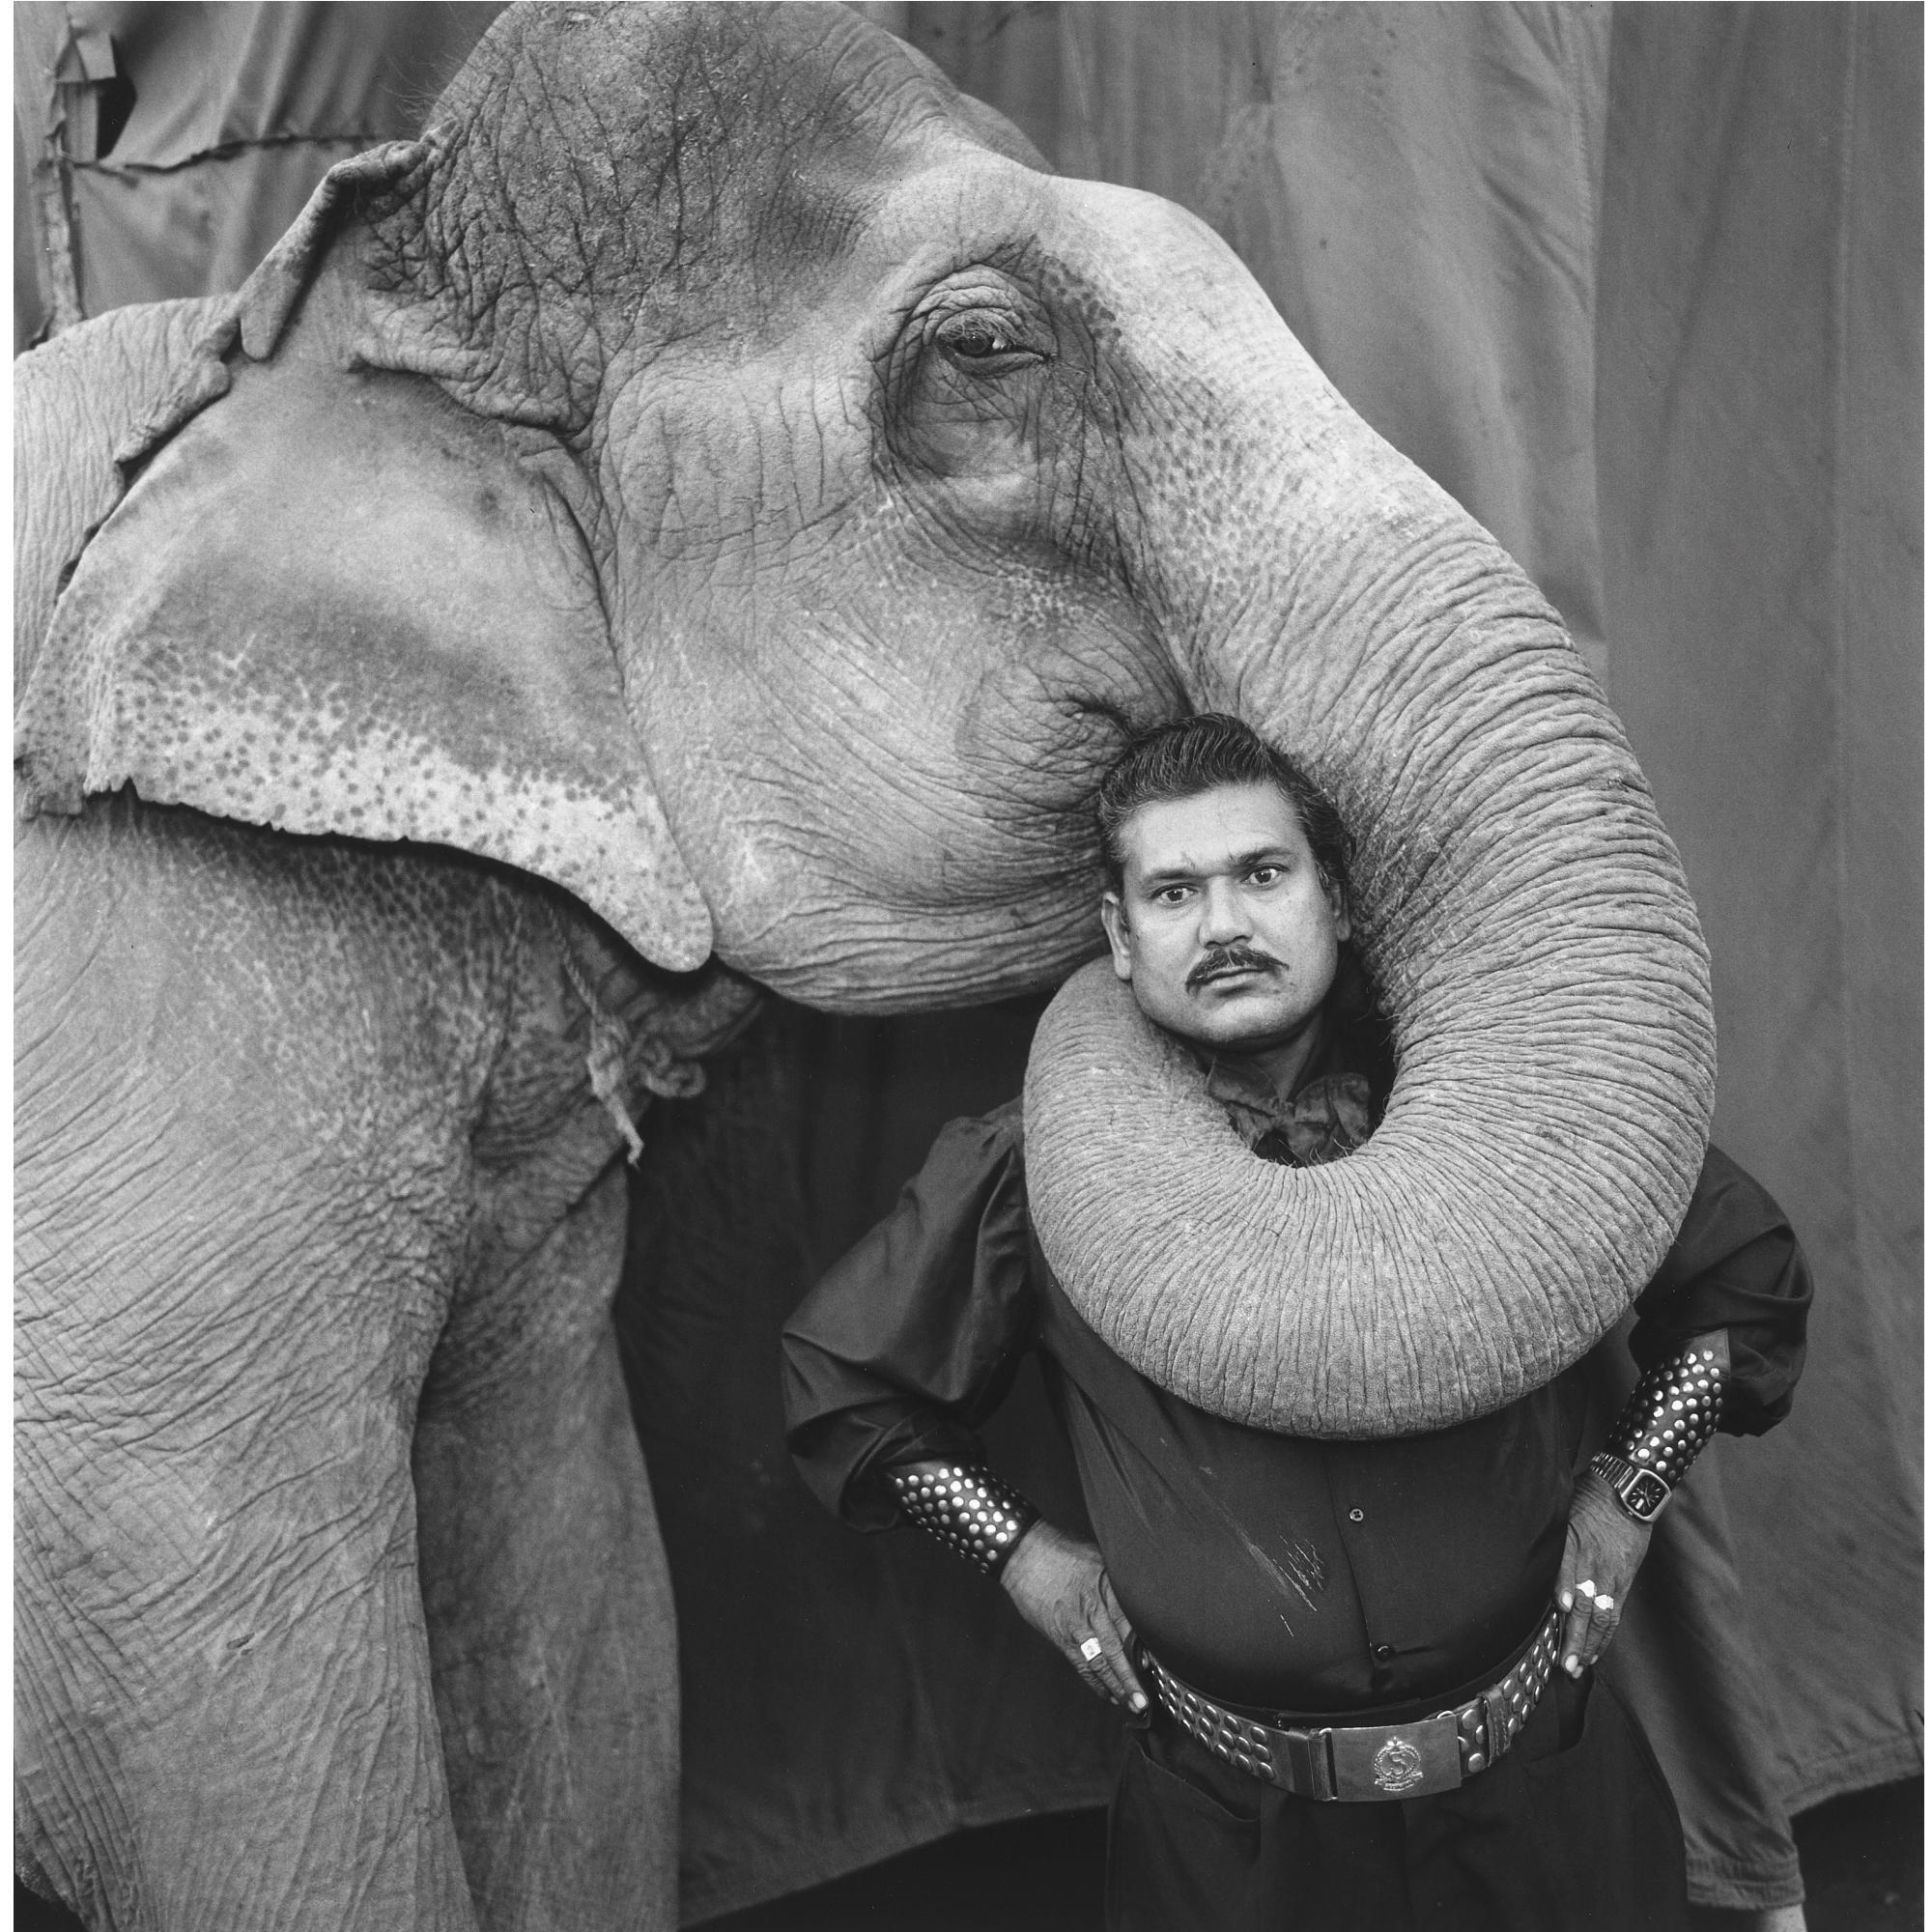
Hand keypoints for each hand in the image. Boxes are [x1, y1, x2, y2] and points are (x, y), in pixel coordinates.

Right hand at [1000, 1520, 1147, 1713]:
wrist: (1026, 1555)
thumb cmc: (1065, 1552)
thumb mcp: (1100, 1557)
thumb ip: (1121, 1582)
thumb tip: (1145, 1601)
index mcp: (1106, 1587)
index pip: (1130, 1623)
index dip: (1144, 1648)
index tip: (1158, 1667)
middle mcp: (1092, 1609)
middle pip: (1116, 1649)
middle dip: (1132, 1678)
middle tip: (1145, 1700)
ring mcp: (1075, 1625)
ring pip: (1099, 1662)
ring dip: (1116, 1686)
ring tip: (1132, 1704)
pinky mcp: (1060, 1636)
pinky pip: (1080, 1665)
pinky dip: (1095, 1682)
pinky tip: (1108, 1694)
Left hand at [1556, 1468, 1653, 1677]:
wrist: (1627, 1494)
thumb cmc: (1587, 1500)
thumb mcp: (1561, 1509)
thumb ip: (1547, 1537)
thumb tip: (1525, 1555)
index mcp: (1575, 1541)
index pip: (1568, 1567)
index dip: (1565, 1585)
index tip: (1560, 1607)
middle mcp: (1594, 1562)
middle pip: (1585, 1601)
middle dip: (1575, 1635)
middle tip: (1564, 1662)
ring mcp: (1611, 1575)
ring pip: (1600, 1615)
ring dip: (1589, 1643)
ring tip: (1578, 1666)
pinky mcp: (1623, 1582)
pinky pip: (1615, 1613)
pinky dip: (1605, 1635)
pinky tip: (1595, 1651)